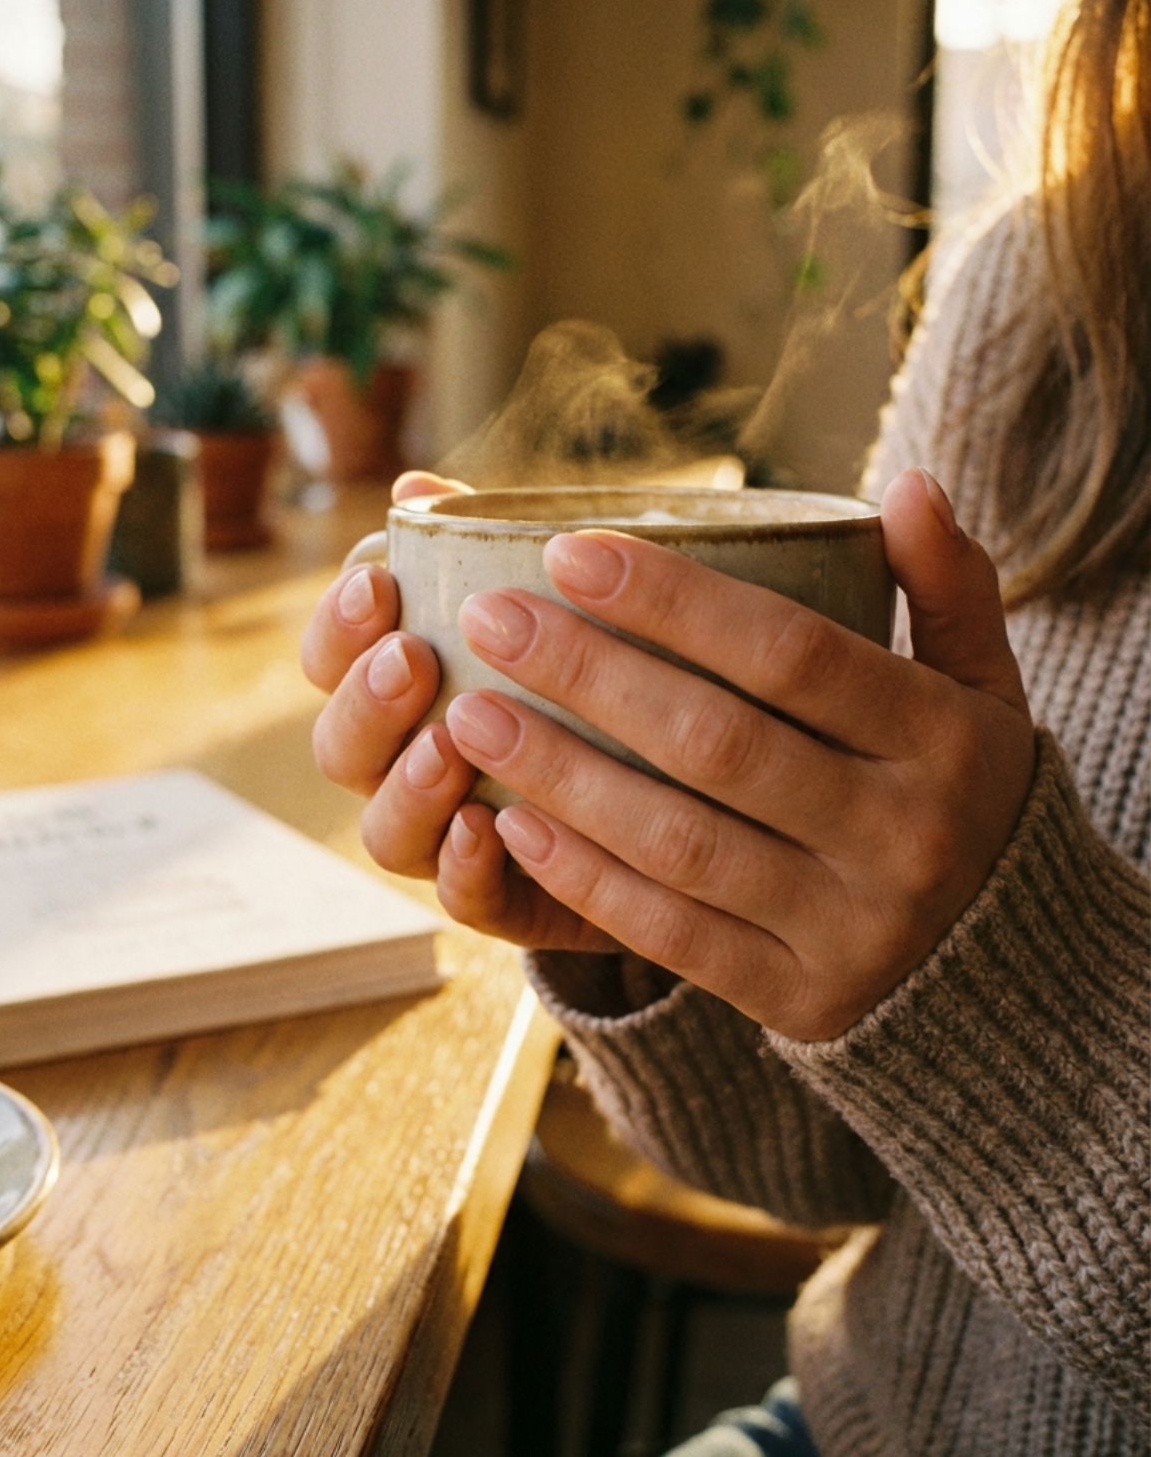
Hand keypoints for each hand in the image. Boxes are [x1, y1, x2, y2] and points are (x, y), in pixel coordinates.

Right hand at [301, 471, 615, 950]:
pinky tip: (485, 828)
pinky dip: (463, 868)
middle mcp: (412, 766)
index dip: (338, 625)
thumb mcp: (562, 599)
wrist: (702, 781)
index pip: (334, 659)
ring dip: (407, 785)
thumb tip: (414, 486)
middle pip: (341, 748)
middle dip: (365, 700)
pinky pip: (465, 902)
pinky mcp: (514, 900)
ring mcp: (453, 838)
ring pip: (387, 831)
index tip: (378, 579)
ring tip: (447, 744)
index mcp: (407, 688)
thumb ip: (486, 549)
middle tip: (411, 657)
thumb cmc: (606, 664)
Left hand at [437, 468, 1035, 1039]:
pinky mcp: (799, 1000)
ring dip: (561, 776)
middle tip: (487, 618)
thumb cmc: (968, 793)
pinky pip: (675, 936)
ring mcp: (850, 928)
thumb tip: (909, 485)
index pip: (791, 653)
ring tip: (469, 718)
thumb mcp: (985, 689)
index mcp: (943, 740)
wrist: (1014, 971)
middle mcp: (902, 835)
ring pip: (680, 842)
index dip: (675, 601)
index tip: (569, 551)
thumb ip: (950, 588)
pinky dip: (587, 880)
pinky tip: (512, 825)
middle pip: (717, 742)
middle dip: (587, 674)